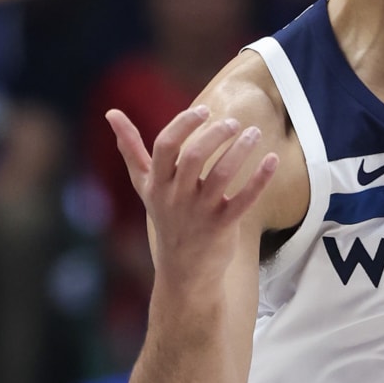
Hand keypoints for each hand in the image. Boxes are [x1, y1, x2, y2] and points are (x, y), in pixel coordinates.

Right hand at [108, 105, 277, 293]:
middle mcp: (176, 197)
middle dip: (216, 134)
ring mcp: (200, 213)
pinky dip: (261, 178)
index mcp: (157, 184)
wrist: (183, 272)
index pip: (165, 146)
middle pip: (195, 156)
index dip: (184, 124)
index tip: (205, 110)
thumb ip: (130, 149)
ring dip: (241, 150)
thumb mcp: (144, 185)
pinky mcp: (223, 226)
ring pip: (223, 175)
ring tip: (254, 133)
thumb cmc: (165, 217)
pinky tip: (273, 158)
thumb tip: (111, 112)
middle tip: (233, 123)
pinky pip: (244, 199)